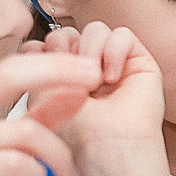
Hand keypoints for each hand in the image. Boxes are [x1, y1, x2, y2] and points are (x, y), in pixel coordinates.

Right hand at [0, 51, 101, 175]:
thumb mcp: (12, 148)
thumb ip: (40, 118)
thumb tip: (78, 90)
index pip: (12, 65)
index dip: (55, 63)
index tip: (94, 67)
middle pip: (9, 76)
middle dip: (59, 74)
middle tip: (95, 82)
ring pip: (24, 130)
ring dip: (60, 153)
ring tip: (70, 175)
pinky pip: (14, 164)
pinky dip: (38, 175)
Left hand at [29, 22, 166, 167]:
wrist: (106, 146)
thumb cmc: (76, 132)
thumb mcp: (42, 94)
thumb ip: (37, 65)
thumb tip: (35, 43)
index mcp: (67, 78)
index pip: (54, 42)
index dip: (47, 47)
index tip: (45, 67)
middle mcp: (91, 70)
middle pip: (72, 31)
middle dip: (66, 46)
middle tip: (69, 72)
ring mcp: (116, 65)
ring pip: (97, 29)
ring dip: (90, 49)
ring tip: (94, 80)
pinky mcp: (140, 64)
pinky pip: (123, 34)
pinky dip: (114, 50)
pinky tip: (111, 77)